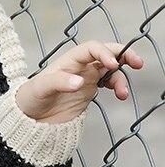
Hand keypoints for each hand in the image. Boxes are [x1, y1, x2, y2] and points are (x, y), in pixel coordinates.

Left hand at [15, 41, 143, 123]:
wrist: (29, 118)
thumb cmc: (30, 98)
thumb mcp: (40, 89)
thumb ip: (59, 83)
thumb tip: (80, 81)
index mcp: (67, 61)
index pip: (90, 49)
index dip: (104, 52)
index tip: (113, 65)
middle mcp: (78, 66)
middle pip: (104, 52)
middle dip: (122, 54)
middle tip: (137, 63)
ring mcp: (85, 77)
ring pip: (110, 69)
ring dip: (121, 77)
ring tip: (122, 94)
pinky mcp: (89, 90)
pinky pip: (109, 82)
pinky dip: (117, 85)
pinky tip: (119, 94)